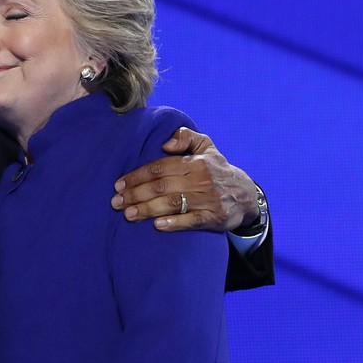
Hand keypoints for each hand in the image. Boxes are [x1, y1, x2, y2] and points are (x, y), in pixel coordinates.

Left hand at [111, 127, 260, 232]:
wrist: (245, 195)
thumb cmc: (217, 169)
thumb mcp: (206, 146)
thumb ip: (186, 137)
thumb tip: (166, 142)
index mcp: (194, 161)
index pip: (160, 167)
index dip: (137, 176)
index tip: (119, 184)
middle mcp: (200, 179)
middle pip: (162, 186)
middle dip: (136, 194)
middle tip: (116, 202)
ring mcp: (207, 199)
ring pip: (173, 203)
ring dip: (148, 209)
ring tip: (128, 215)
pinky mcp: (214, 218)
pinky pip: (192, 220)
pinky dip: (175, 223)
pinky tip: (158, 225)